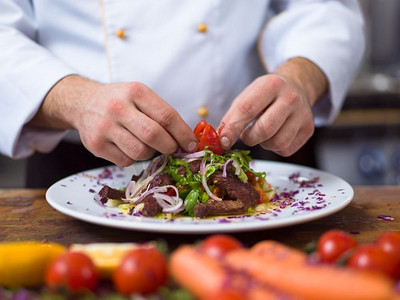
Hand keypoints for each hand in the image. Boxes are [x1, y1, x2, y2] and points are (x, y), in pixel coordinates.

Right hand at [30, 75, 197, 165]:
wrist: (83, 102)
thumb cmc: (120, 101)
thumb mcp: (140, 96)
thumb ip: (161, 114)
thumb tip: (186, 140)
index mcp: (135, 92)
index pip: (166, 116)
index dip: (183, 133)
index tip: (192, 144)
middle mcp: (118, 108)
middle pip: (154, 136)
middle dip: (169, 146)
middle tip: (172, 148)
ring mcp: (104, 127)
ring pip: (140, 152)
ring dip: (150, 153)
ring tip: (146, 144)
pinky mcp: (95, 145)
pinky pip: (126, 161)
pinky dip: (133, 158)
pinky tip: (128, 146)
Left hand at [219, 57, 326, 156]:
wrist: (296, 88)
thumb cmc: (266, 94)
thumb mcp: (247, 96)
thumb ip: (233, 116)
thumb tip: (222, 139)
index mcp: (271, 84)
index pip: (247, 109)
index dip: (233, 128)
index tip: (223, 141)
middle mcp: (291, 98)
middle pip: (265, 129)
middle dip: (249, 138)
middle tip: (246, 135)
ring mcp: (303, 114)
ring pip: (277, 142)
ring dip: (263, 143)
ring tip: (262, 133)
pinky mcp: (308, 129)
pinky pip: (286, 149)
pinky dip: (275, 148)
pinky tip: (274, 135)